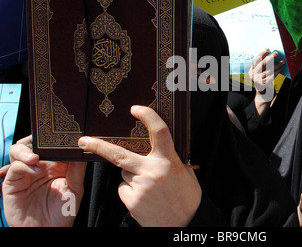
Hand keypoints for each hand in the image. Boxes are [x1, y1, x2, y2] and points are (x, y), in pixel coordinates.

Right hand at [2, 136, 86, 226]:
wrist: (47, 232)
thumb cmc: (63, 213)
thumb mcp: (75, 189)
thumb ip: (77, 170)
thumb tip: (82, 150)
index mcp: (56, 164)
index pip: (53, 144)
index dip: (56, 137)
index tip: (63, 133)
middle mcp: (40, 165)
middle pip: (33, 143)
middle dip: (37, 138)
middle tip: (44, 139)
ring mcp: (25, 173)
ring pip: (19, 150)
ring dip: (26, 150)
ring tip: (35, 158)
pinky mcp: (12, 183)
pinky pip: (14, 167)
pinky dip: (23, 165)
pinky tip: (34, 170)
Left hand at [78, 105, 201, 226]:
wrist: (187, 224)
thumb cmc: (187, 197)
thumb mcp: (185, 172)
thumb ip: (170, 159)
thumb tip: (156, 148)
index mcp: (169, 161)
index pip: (159, 132)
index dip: (147, 116)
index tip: (135, 109)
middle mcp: (152, 171)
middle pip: (119, 155)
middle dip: (99, 147)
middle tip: (84, 141)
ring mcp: (140, 187)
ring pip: (124, 174)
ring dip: (131, 177)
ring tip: (150, 190)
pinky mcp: (132, 201)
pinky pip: (124, 189)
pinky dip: (130, 192)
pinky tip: (145, 199)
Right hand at [248, 49, 283, 117]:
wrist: (264, 95)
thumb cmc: (265, 81)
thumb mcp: (262, 73)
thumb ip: (264, 66)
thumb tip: (272, 54)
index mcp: (251, 70)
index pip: (255, 60)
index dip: (262, 54)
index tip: (268, 49)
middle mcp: (252, 75)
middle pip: (261, 64)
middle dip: (270, 57)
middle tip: (276, 53)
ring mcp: (257, 80)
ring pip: (268, 70)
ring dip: (276, 65)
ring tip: (282, 62)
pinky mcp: (262, 85)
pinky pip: (271, 76)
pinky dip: (276, 72)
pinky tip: (280, 69)